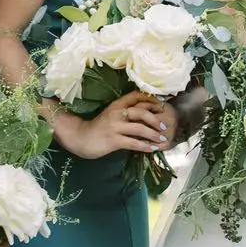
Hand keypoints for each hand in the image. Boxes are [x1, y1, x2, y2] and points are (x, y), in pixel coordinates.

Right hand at [58, 93, 177, 158]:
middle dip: (155, 120)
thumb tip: (147, 114)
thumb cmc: (99, 127)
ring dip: (153, 135)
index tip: (162, 105)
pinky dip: (145, 146)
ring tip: (161, 139)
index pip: (137, 96)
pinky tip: (151, 149)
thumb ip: (126, 112)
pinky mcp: (113, 140)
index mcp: (117, 104)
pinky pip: (133, 143)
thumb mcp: (112, 114)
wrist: (81, 137)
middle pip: (142, 112)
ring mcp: (115, 126)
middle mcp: (117, 113)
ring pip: (140, 128)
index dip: (151, 99)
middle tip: (164, 126)